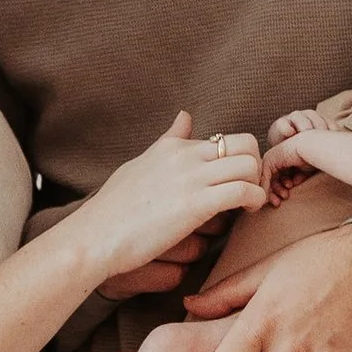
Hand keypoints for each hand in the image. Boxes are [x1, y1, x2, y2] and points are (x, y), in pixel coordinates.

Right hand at [75, 116, 265, 296]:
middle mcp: (184, 156)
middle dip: (256, 166)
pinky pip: (243, 191)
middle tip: (251, 190)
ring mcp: (191, 178)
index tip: (237, 180)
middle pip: (245, 144)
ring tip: (249, 205)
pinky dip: (254, 200)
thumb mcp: (141, 164)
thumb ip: (168, 141)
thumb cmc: (113, 209)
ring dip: (258, 185)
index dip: (239, 160)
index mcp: (173, 147)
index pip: (225, 138)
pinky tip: (246, 212)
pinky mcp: (196, 205)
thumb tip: (185, 115)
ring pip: (249, 165)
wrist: (93, 236)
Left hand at [261, 123, 351, 200]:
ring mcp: (297, 143)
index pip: (284, 169)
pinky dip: (267, 179)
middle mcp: (302, 146)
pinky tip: (275, 196)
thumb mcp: (334, 183)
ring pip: (270, 163)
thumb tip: (321, 216)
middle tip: (277, 204)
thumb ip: (324, 188)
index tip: (282, 203)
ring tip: (279, 201)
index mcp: (310, 153)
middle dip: (272, 186)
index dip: (278, 186)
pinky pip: (270, 162)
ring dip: (269, 184)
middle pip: (274, 166)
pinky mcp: (294, 145)